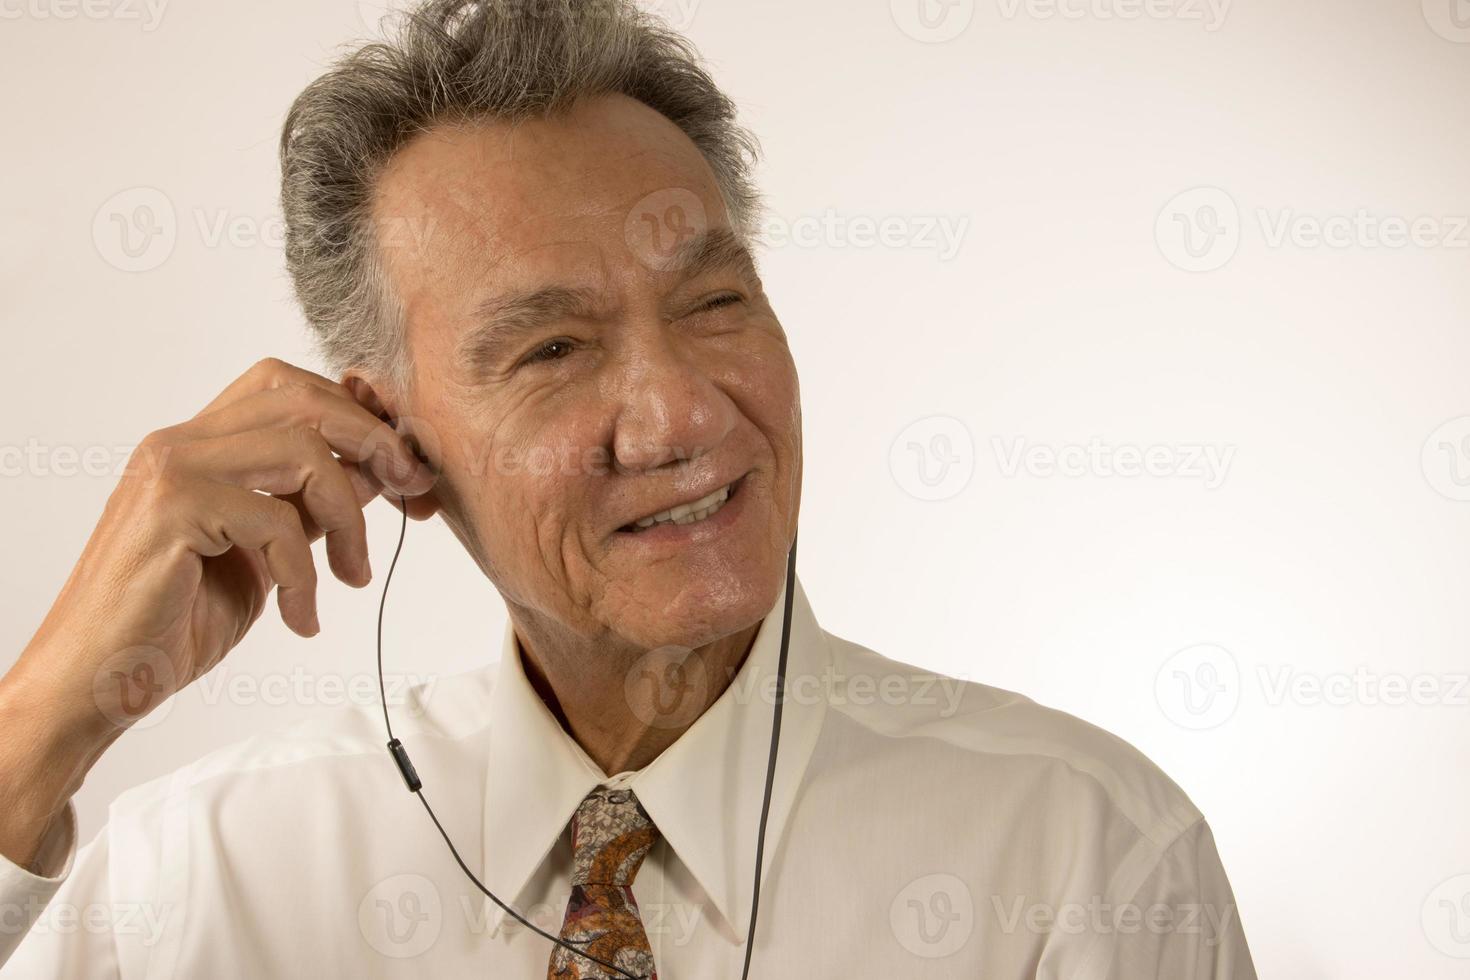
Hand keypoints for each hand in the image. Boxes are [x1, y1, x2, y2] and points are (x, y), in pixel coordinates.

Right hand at [0, 357, 436, 865]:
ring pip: (302, 452)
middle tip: (412, 493)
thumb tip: (380, 470)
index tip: (407, 471)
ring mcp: (170, 471)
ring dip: (349, 517)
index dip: (362, 418)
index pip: (292, 387)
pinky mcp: (170, 513)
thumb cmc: (176, 620)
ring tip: (351, 576)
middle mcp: (180, 442)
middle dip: (375, 442)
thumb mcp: (266, 553)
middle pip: (304, 399)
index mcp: (199, 442)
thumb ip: (310, 506)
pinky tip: (301, 618)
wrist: (99, 682)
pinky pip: (276, 521)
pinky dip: (305, 575)